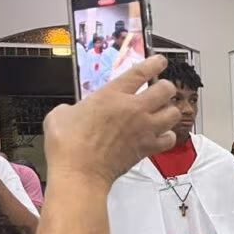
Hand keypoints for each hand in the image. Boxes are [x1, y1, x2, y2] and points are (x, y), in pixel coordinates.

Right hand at [44, 56, 178, 187]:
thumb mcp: (61, 115)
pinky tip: (161, 135)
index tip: (160, 61)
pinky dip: (168, 136)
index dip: (154, 63)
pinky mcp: (147, 148)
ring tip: (163, 112)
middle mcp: (134, 109)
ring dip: (169, 111)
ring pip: (173, 113)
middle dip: (165, 87)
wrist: (79, 172)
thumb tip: (73, 112)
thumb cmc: (68, 145)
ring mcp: (144, 128)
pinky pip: (169, 138)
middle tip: (161, 89)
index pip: (140, 72)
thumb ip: (73, 108)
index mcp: (112, 95)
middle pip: (166, 89)